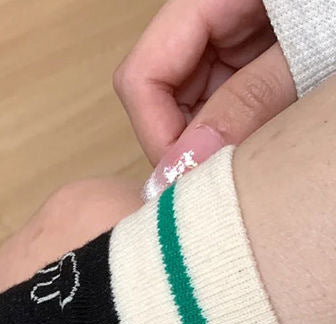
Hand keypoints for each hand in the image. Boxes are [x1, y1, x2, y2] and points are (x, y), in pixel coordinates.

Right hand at [114, 0, 296, 197]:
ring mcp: (231, 34)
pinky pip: (226, 98)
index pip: (143, 75)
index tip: (186, 177)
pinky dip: (242, 125)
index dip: (156, 131)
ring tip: (262, 145)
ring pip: (192, 102)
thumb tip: (183, 166)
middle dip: (188, 140)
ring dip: (218, 136)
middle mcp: (212, 15)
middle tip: (223, 174)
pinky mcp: (254, 50)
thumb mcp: (309, 46)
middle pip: (162, 92)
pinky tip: (272, 131)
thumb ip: (247, 102)